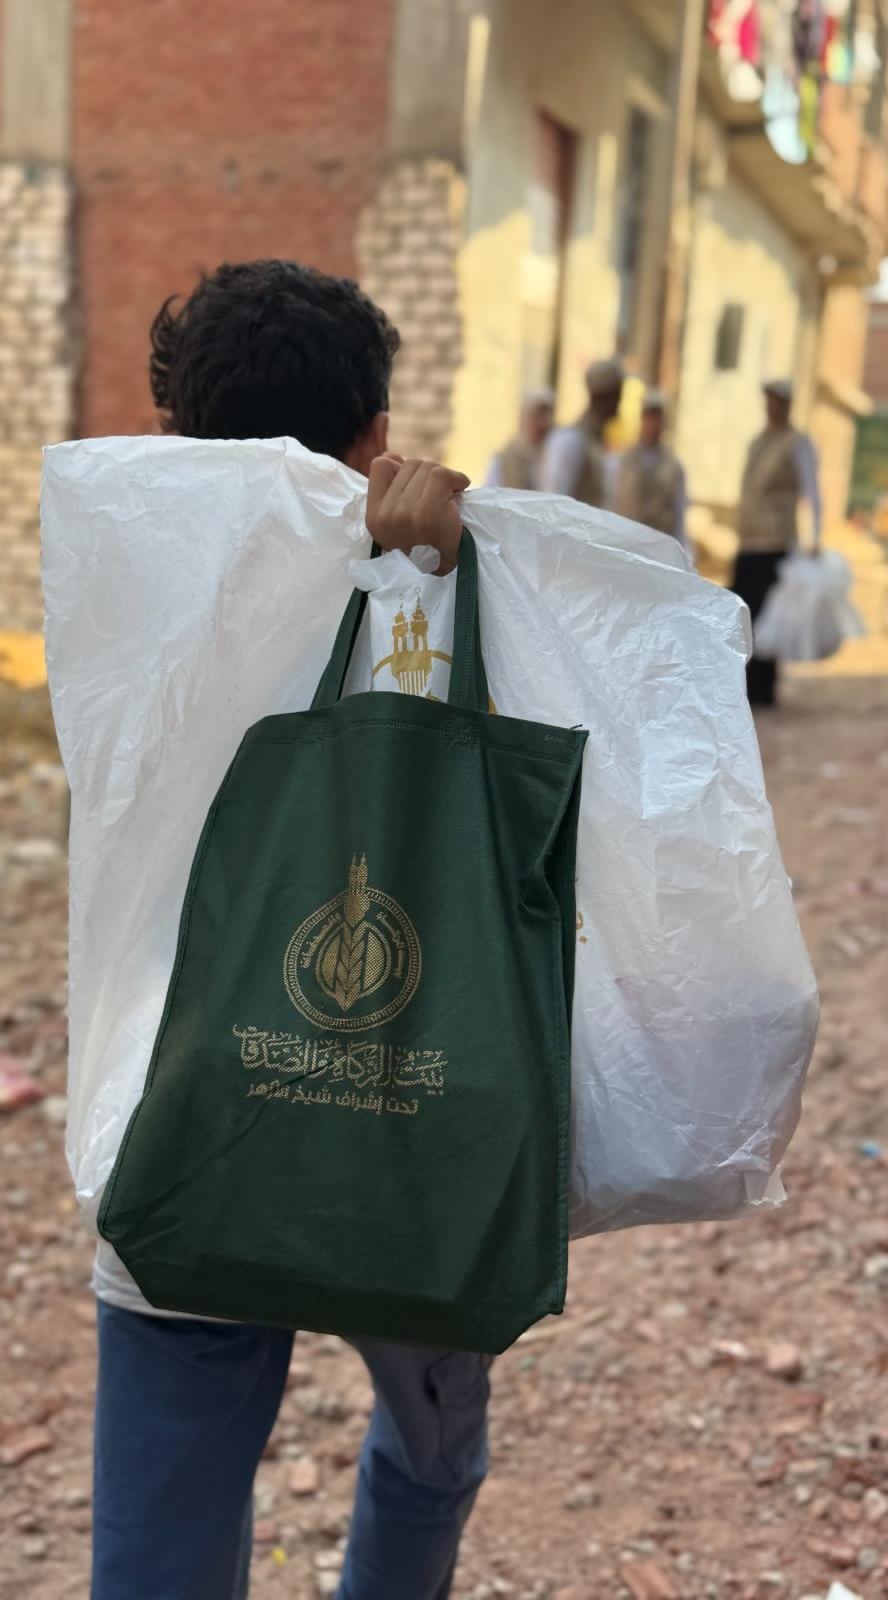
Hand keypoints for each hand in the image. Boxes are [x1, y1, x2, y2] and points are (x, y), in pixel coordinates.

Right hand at [366, 455, 469, 573]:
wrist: (449, 578)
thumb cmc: (428, 550)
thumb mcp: (400, 524)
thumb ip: (393, 492)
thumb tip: (396, 458)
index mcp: (373, 517)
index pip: (380, 464)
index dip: (402, 465)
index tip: (418, 483)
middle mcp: (385, 515)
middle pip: (410, 464)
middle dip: (429, 475)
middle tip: (440, 496)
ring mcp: (405, 514)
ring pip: (427, 467)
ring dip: (445, 479)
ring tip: (449, 498)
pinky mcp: (428, 514)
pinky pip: (442, 475)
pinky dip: (457, 479)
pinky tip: (460, 491)